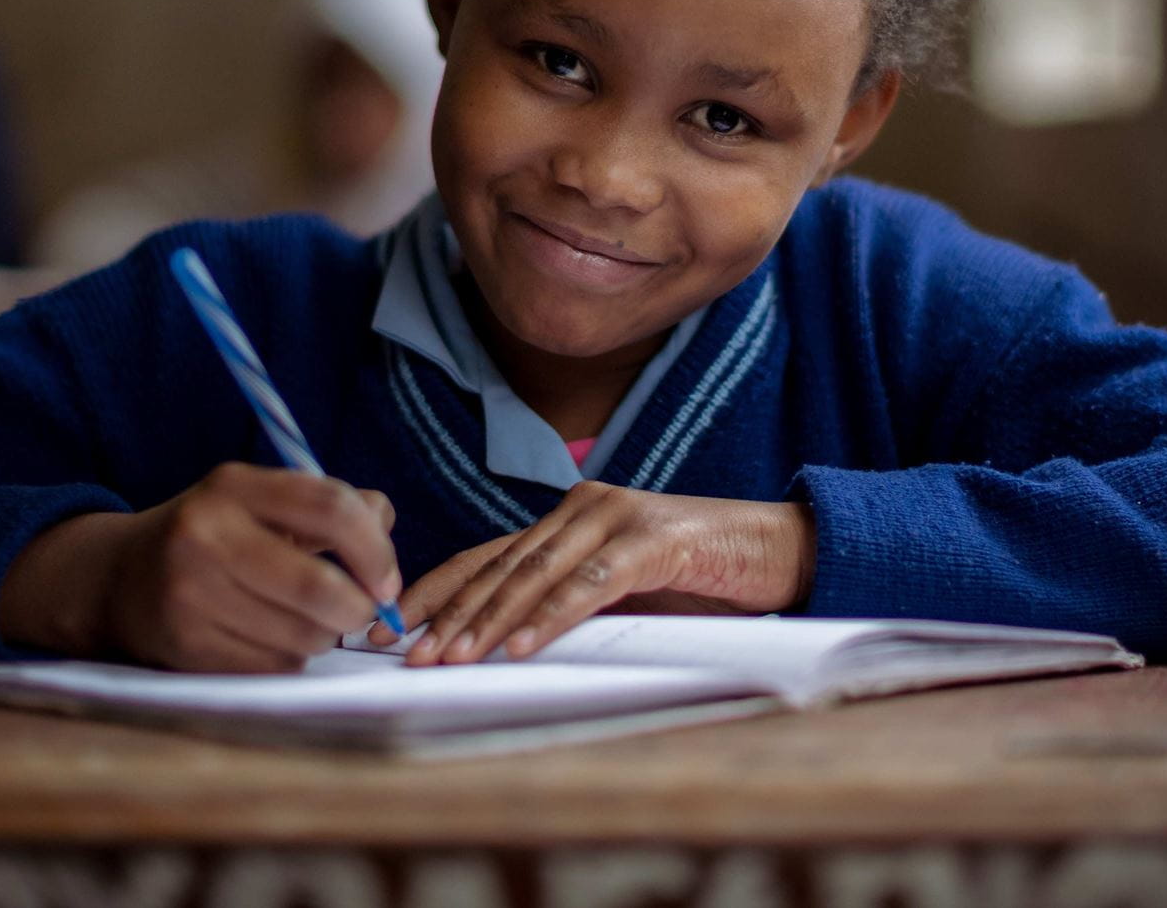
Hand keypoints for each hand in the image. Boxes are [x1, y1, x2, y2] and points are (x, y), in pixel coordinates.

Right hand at [0, 462, 399, 671]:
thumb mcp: (260, 501)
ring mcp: (190, 592)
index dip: (375, 549)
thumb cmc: (213, 537)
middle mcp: (206, 534)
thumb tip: (384, 523)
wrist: (117, 578)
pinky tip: (268, 638)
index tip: (388, 579)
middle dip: (358, 608)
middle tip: (362, 611)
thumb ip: (329, 505)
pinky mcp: (184, 644)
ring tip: (303, 620)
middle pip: (319, 586)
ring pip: (302, 635)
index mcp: (234, 486)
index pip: (331, 508)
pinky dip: (289, 659)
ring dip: (322, 636)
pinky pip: (273, 666)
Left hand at [370, 482, 812, 664]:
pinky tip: (523, 647)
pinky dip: (554, 617)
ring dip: (488, 620)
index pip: (483, 556)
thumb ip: (567, 604)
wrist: (781, 550)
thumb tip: (502, 648)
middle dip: (447, 614)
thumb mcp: (620, 595)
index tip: (386, 629)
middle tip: (405, 654)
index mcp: (567, 520)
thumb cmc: (699, 580)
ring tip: (449, 657)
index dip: (432, 591)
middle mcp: (583, 509)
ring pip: (536, 573)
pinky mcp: (655, 541)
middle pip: (499, 565)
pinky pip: (593, 584)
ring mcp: (618, 518)